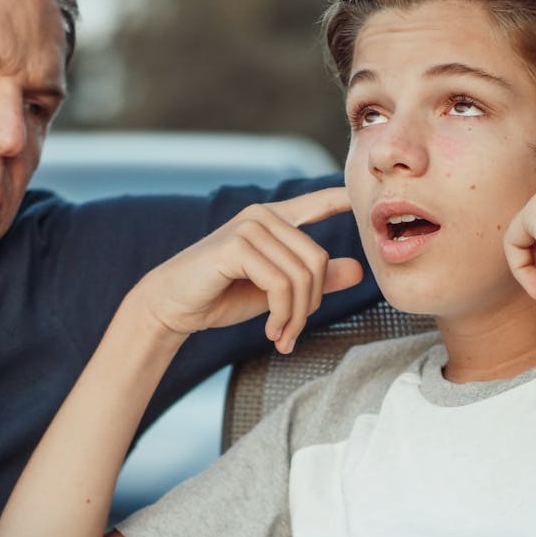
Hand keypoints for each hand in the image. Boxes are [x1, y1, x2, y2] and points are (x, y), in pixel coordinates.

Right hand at [133, 187, 362, 352]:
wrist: (172, 306)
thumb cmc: (221, 296)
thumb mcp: (275, 291)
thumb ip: (314, 280)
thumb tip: (358, 270)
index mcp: (273, 220)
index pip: (318, 202)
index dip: (343, 199)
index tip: (363, 198)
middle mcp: (263, 215)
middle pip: (316, 260)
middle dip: (310, 306)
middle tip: (292, 334)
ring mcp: (248, 227)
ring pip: (301, 275)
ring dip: (295, 317)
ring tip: (281, 338)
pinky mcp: (235, 246)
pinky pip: (280, 284)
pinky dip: (281, 315)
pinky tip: (271, 332)